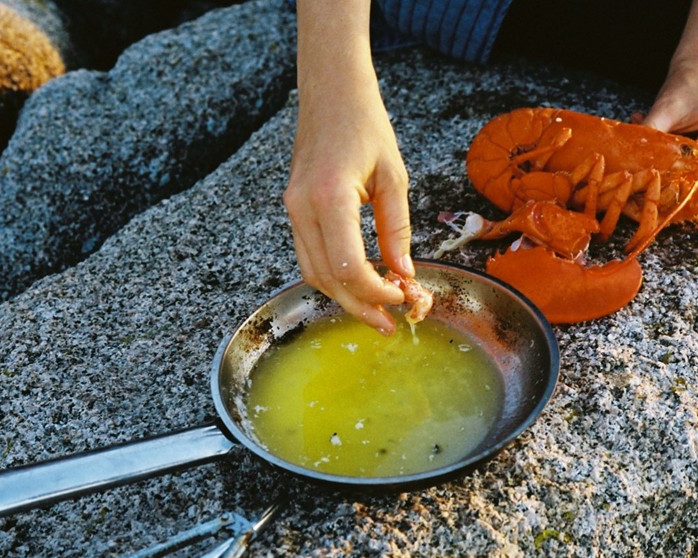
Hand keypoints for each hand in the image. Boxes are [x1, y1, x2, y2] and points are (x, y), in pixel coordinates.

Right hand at [283, 78, 413, 334]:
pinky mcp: (293, 209)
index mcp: (331, 197)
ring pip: (313, 273)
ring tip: (375, 310)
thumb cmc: (365, 125)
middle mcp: (303, 208)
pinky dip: (332, 276)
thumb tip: (404, 273)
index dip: (375, 291)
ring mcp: (293, 209)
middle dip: (359, 306)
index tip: (401, 295)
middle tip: (388, 324)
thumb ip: (397, 228)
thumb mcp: (394, 176)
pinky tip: (357, 283)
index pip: (348, 266)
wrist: (330, 93)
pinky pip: (308, 256)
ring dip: (344, 297)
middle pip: (327, 278)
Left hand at [638, 65, 697, 170]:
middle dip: (665, 159)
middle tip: (641, 144)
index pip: (694, 166)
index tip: (642, 156)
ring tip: (649, 133)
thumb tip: (632, 156)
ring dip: (667, 155)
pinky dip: (673, 152)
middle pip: (693, 171)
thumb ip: (652, 133)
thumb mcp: (667, 108)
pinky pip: (691, 163)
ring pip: (689, 169)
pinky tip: (660, 134)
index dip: (667, 164)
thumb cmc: (688, 84)